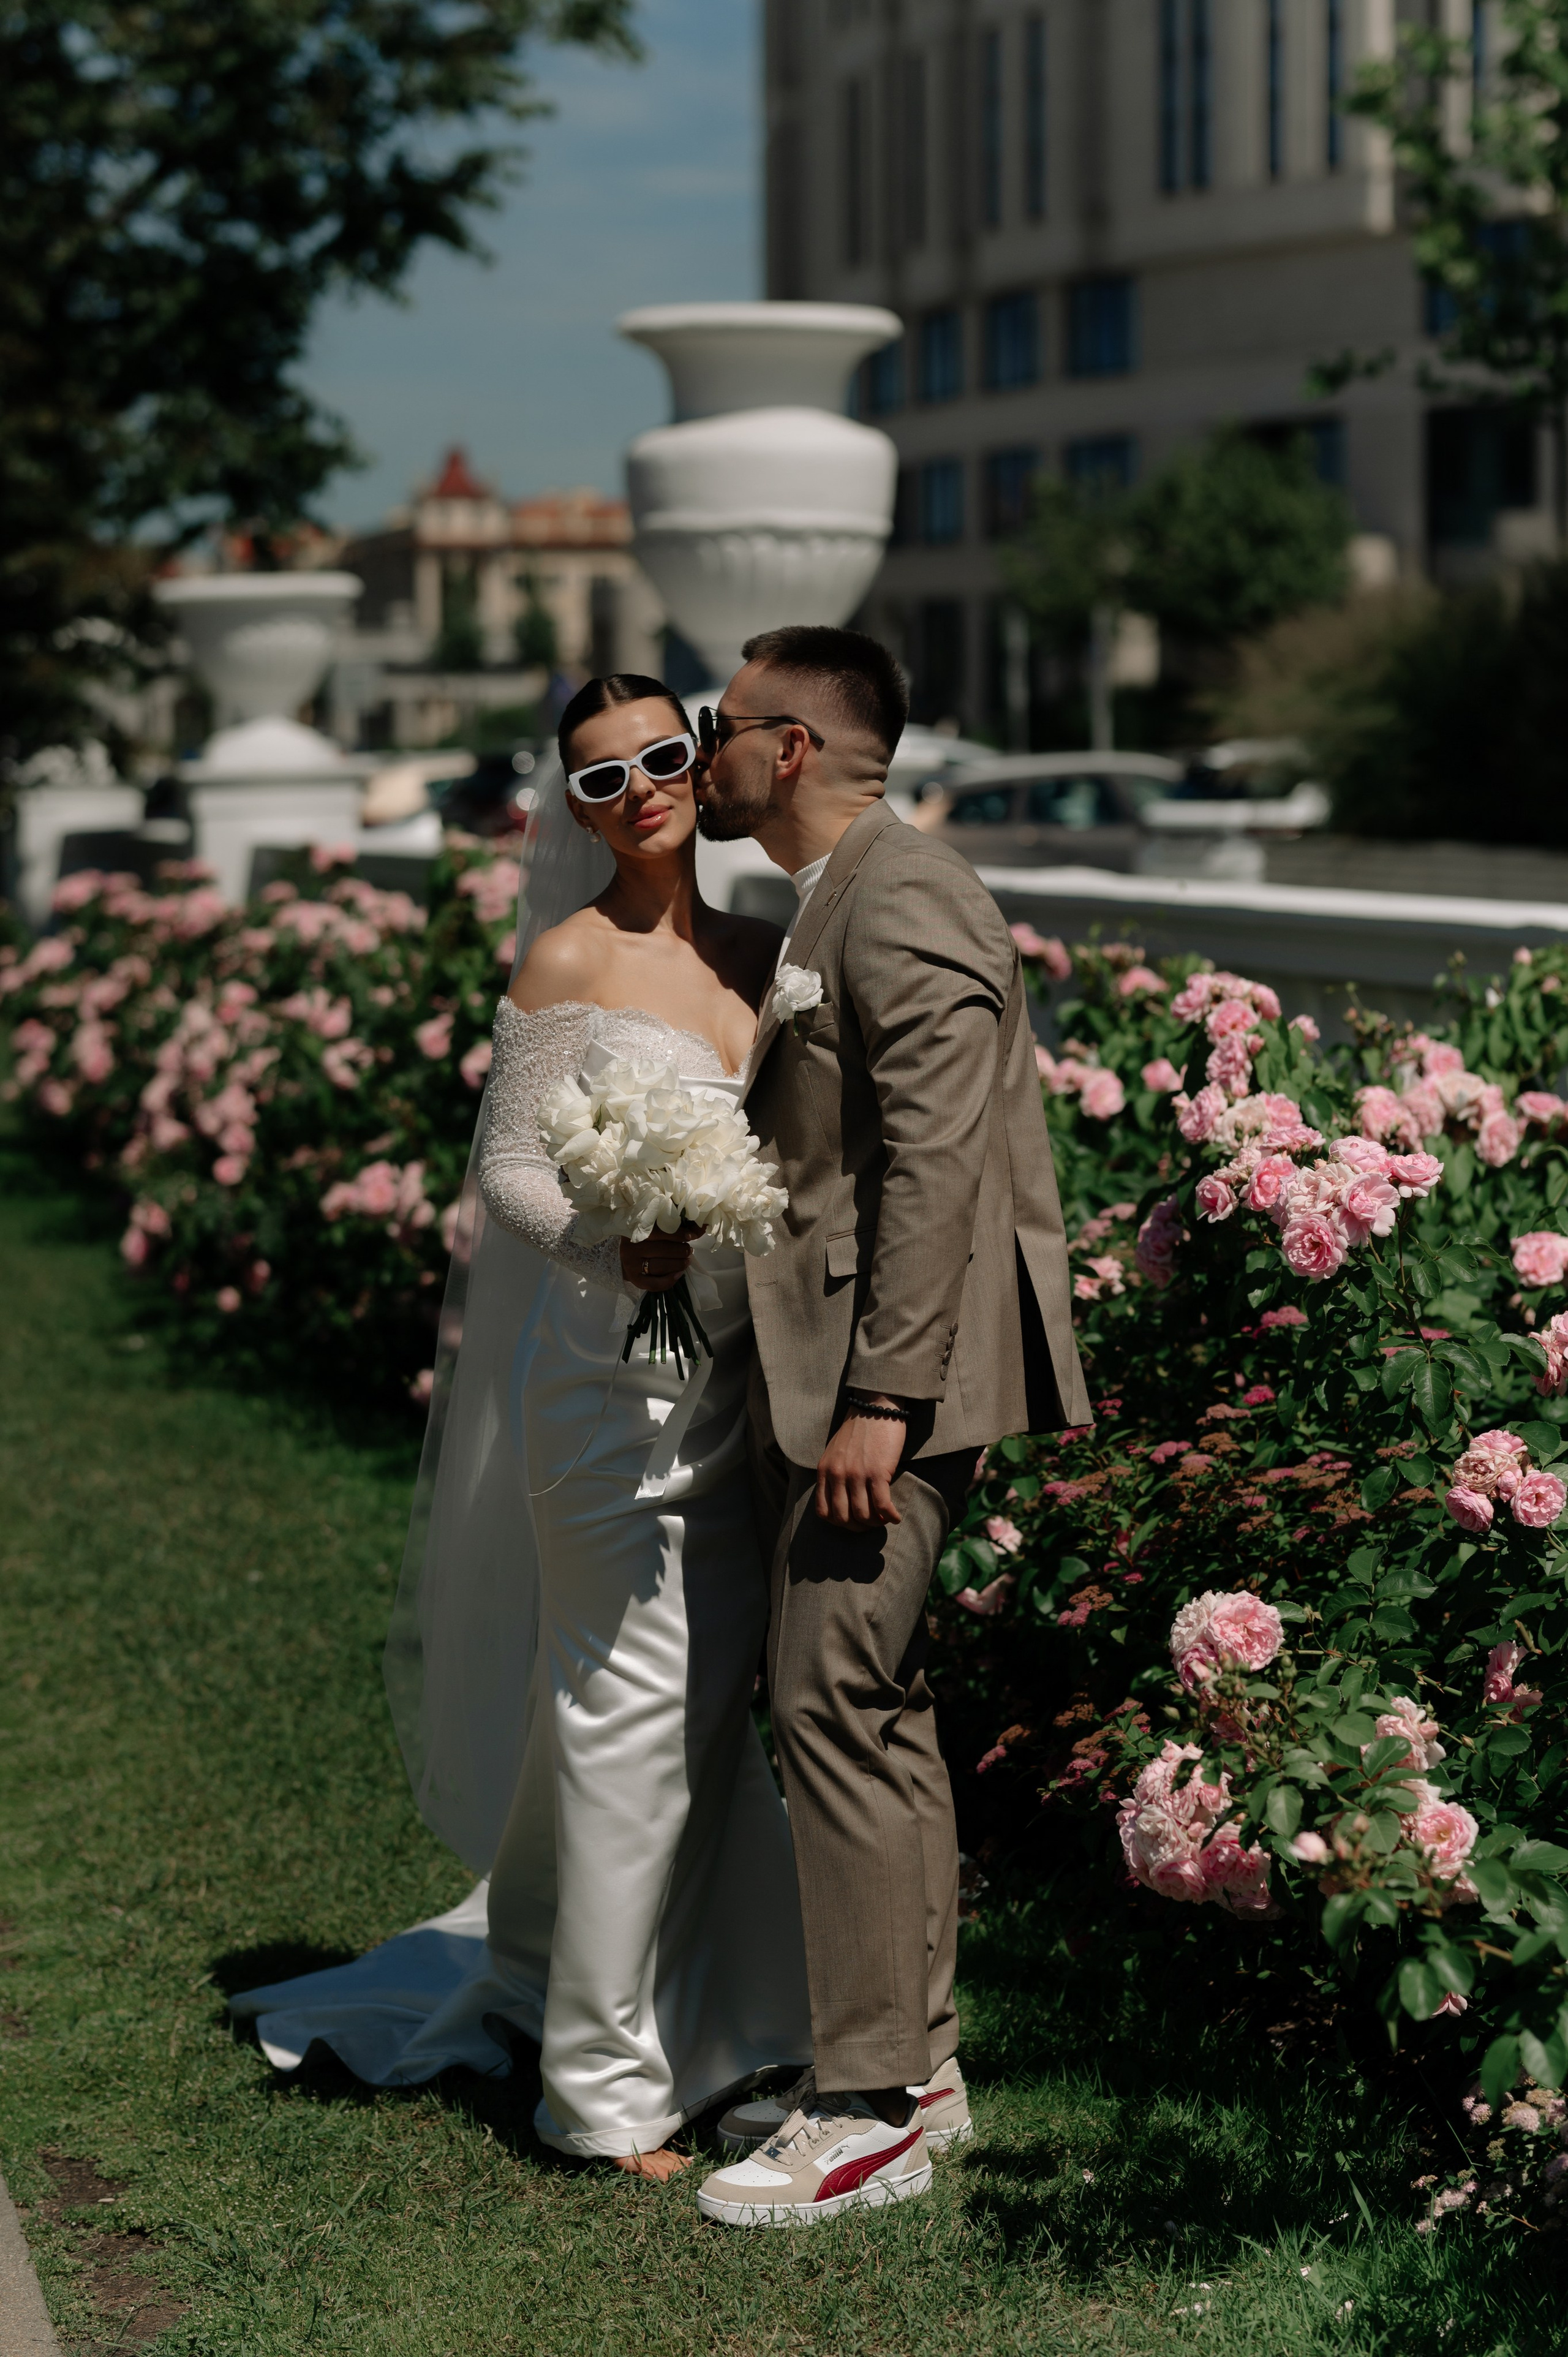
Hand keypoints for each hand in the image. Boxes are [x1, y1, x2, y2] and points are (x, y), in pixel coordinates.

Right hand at [621, 1227, 694, 1293]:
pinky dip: (669, 1281)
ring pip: (660, 1266)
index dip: (677, 1234)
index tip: (690, 1235)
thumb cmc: (640, 1240)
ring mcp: (631, 1265)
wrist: (622, 1256)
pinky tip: (679, 1274)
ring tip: (686, 1261)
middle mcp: (630, 1248)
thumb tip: (694, 1229)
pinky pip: (654, 1284)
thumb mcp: (647, 1229)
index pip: (659, 1232)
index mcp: (633, 1231)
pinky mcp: (634, 1279)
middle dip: (681, 1250)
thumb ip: (665, 1227)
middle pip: (662, 1250)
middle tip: (689, 1250)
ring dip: (678, 1264)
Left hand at [815, 1404, 905, 1529]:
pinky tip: (895, 1517)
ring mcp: (856, 1474)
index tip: (852, 1521)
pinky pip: (882, 1506)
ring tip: (884, 1519)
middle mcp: (837, 1475)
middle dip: (858, 1527)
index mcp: (824, 1470)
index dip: (839, 1523)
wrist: (875, 1406)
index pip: (823, 1511)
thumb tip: (843, 1500)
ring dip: (876, 1523)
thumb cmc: (859, 1429)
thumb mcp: (835, 1451)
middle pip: (843, 1518)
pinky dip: (890, 1516)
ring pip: (863, 1516)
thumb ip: (833, 1473)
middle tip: (871, 1524)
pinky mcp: (877, 1472)